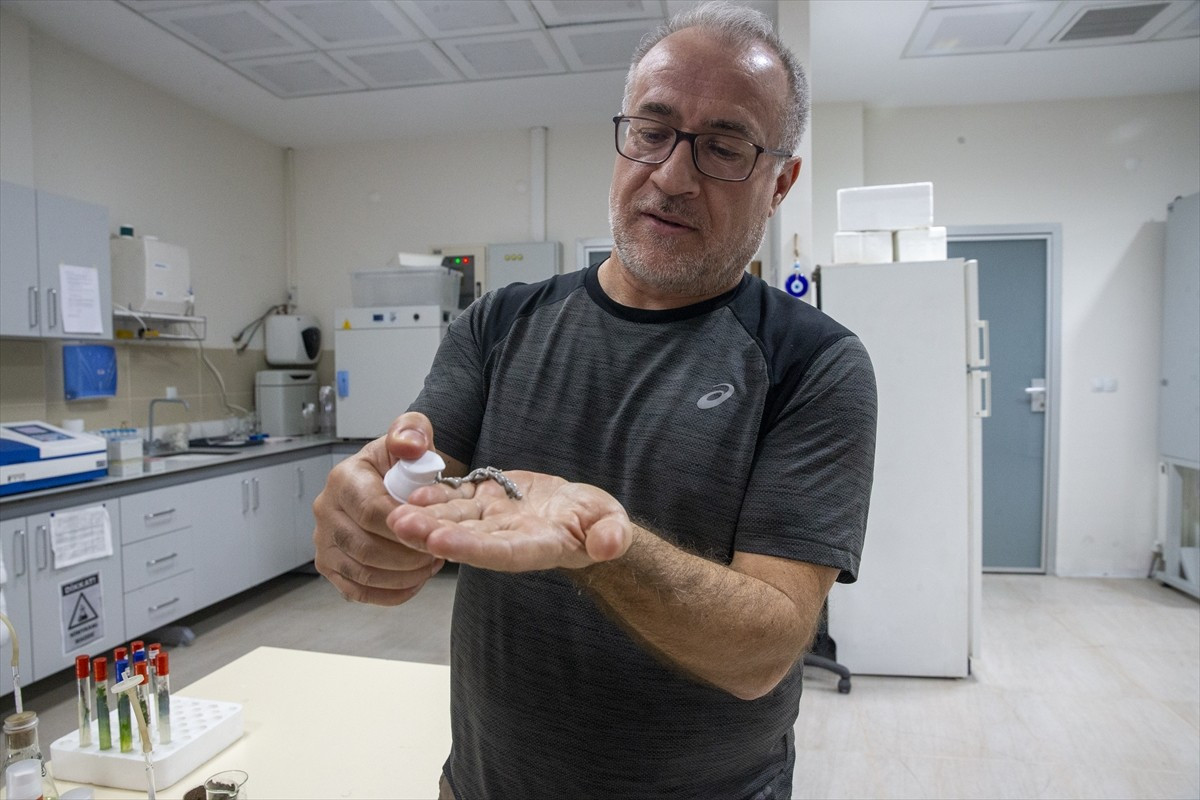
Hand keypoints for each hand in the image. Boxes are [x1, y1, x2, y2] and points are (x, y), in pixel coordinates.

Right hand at [312, 412, 453, 605]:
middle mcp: (326, 511)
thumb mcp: (412, 434)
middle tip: (439, 551)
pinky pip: (358, 591)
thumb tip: (410, 445)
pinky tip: (416, 580)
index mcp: (344, 479)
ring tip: (431, 563)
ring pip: (363, 573)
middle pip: (366, 548)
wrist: (395, 481)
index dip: (406, 527)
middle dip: (409, 556)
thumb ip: (412, 431)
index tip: (435, 531)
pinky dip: (391, 592)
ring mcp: (324, 542)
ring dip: (404, 575)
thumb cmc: (403, 461)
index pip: (372, 511)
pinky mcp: (330, 567)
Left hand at [388, 471, 632, 570]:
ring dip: (425, 517)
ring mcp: (495, 521)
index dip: (471, 548)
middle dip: (432, 534)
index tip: (441, 544)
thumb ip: (612, 536)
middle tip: (398, 527)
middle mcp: (508, 538)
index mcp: (538, 546)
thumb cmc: (601, 523)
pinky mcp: (489, 501)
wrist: (583, 515)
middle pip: (467, 538)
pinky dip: (437, 496)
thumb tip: (609, 545)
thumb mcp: (613, 526)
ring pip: (456, 518)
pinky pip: (459, 499)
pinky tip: (412, 493)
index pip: (501, 552)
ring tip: (393, 513)